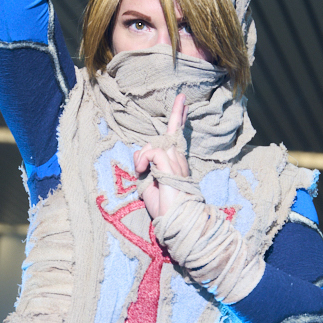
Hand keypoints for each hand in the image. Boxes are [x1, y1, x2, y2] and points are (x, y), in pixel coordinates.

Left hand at [133, 93, 189, 217]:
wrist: (177, 220)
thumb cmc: (165, 207)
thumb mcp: (149, 183)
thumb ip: (146, 166)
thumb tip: (139, 154)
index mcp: (176, 164)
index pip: (177, 136)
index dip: (179, 117)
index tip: (183, 101)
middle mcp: (179, 160)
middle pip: (167, 134)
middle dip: (169, 123)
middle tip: (170, 119)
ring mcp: (176, 162)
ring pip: (155, 143)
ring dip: (143, 157)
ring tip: (142, 173)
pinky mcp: (170, 165)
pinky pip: (152, 151)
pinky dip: (143, 159)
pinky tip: (142, 171)